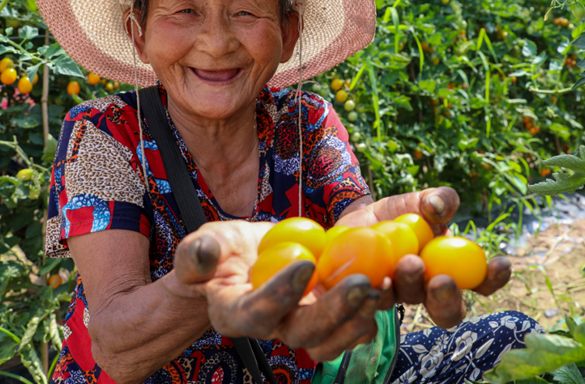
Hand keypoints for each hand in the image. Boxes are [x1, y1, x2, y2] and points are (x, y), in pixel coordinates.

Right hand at [172, 221, 385, 360]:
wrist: (246, 260)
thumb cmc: (220, 254)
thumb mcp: (201, 246)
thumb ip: (196, 254)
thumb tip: (203, 255)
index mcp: (236, 314)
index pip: (256, 313)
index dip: (280, 295)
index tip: (305, 265)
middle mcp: (273, 328)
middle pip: (305, 333)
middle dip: (335, 311)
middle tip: (362, 284)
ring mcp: (303, 324)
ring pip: (333, 338)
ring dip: (359, 316)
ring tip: (381, 287)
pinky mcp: (327, 316)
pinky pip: (351, 327)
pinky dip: (371, 311)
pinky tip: (387, 284)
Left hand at [336, 187, 512, 328]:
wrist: (362, 219)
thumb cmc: (404, 213)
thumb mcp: (424, 200)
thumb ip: (440, 199)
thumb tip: (437, 207)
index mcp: (453, 270)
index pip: (482, 283)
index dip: (494, 279)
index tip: (500, 263)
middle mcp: (429, 291)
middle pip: (447, 311)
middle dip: (447, 299)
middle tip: (442, 280)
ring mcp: (400, 296)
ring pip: (409, 300)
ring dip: (411, 284)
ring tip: (406, 263)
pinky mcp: (368, 296)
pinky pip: (372, 302)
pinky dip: (375, 290)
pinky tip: (374, 278)